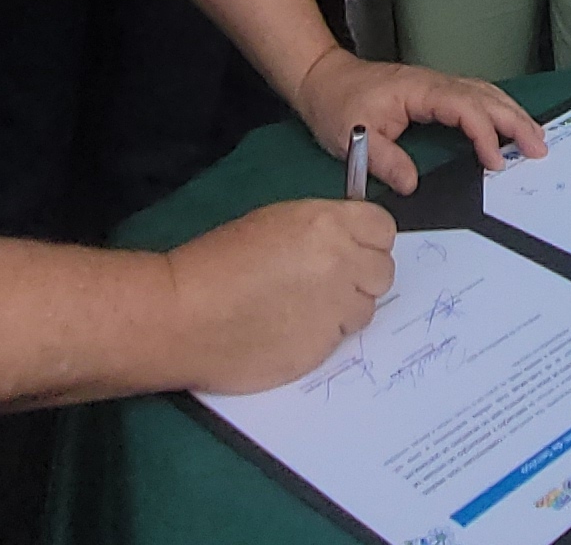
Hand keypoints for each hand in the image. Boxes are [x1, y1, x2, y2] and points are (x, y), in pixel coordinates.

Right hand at [165, 200, 398, 393]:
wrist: (186, 315)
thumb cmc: (218, 261)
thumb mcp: (276, 222)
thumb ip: (323, 231)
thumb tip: (350, 244)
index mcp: (329, 224)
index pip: (384, 229)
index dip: (368, 239)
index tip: (352, 247)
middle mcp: (342, 264)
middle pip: (383, 271)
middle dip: (361, 275)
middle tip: (329, 280)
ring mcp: (336, 310)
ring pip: (366, 308)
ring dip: (345, 307)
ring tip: (303, 307)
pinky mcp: (326, 349)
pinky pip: (342, 337)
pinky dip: (325, 333)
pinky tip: (291, 328)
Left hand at [289, 48, 547, 191]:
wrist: (322, 78)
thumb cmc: (337, 104)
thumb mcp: (352, 137)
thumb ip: (384, 161)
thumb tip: (413, 185)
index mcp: (418, 90)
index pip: (463, 107)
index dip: (484, 133)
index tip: (495, 162)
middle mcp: (433, 83)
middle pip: (485, 96)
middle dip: (515, 121)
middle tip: (539, 149)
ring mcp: (436, 85)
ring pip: (484, 93)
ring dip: (512, 113)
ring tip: (535, 139)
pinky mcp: (434, 92)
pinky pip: (474, 97)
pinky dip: (497, 110)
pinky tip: (508, 125)